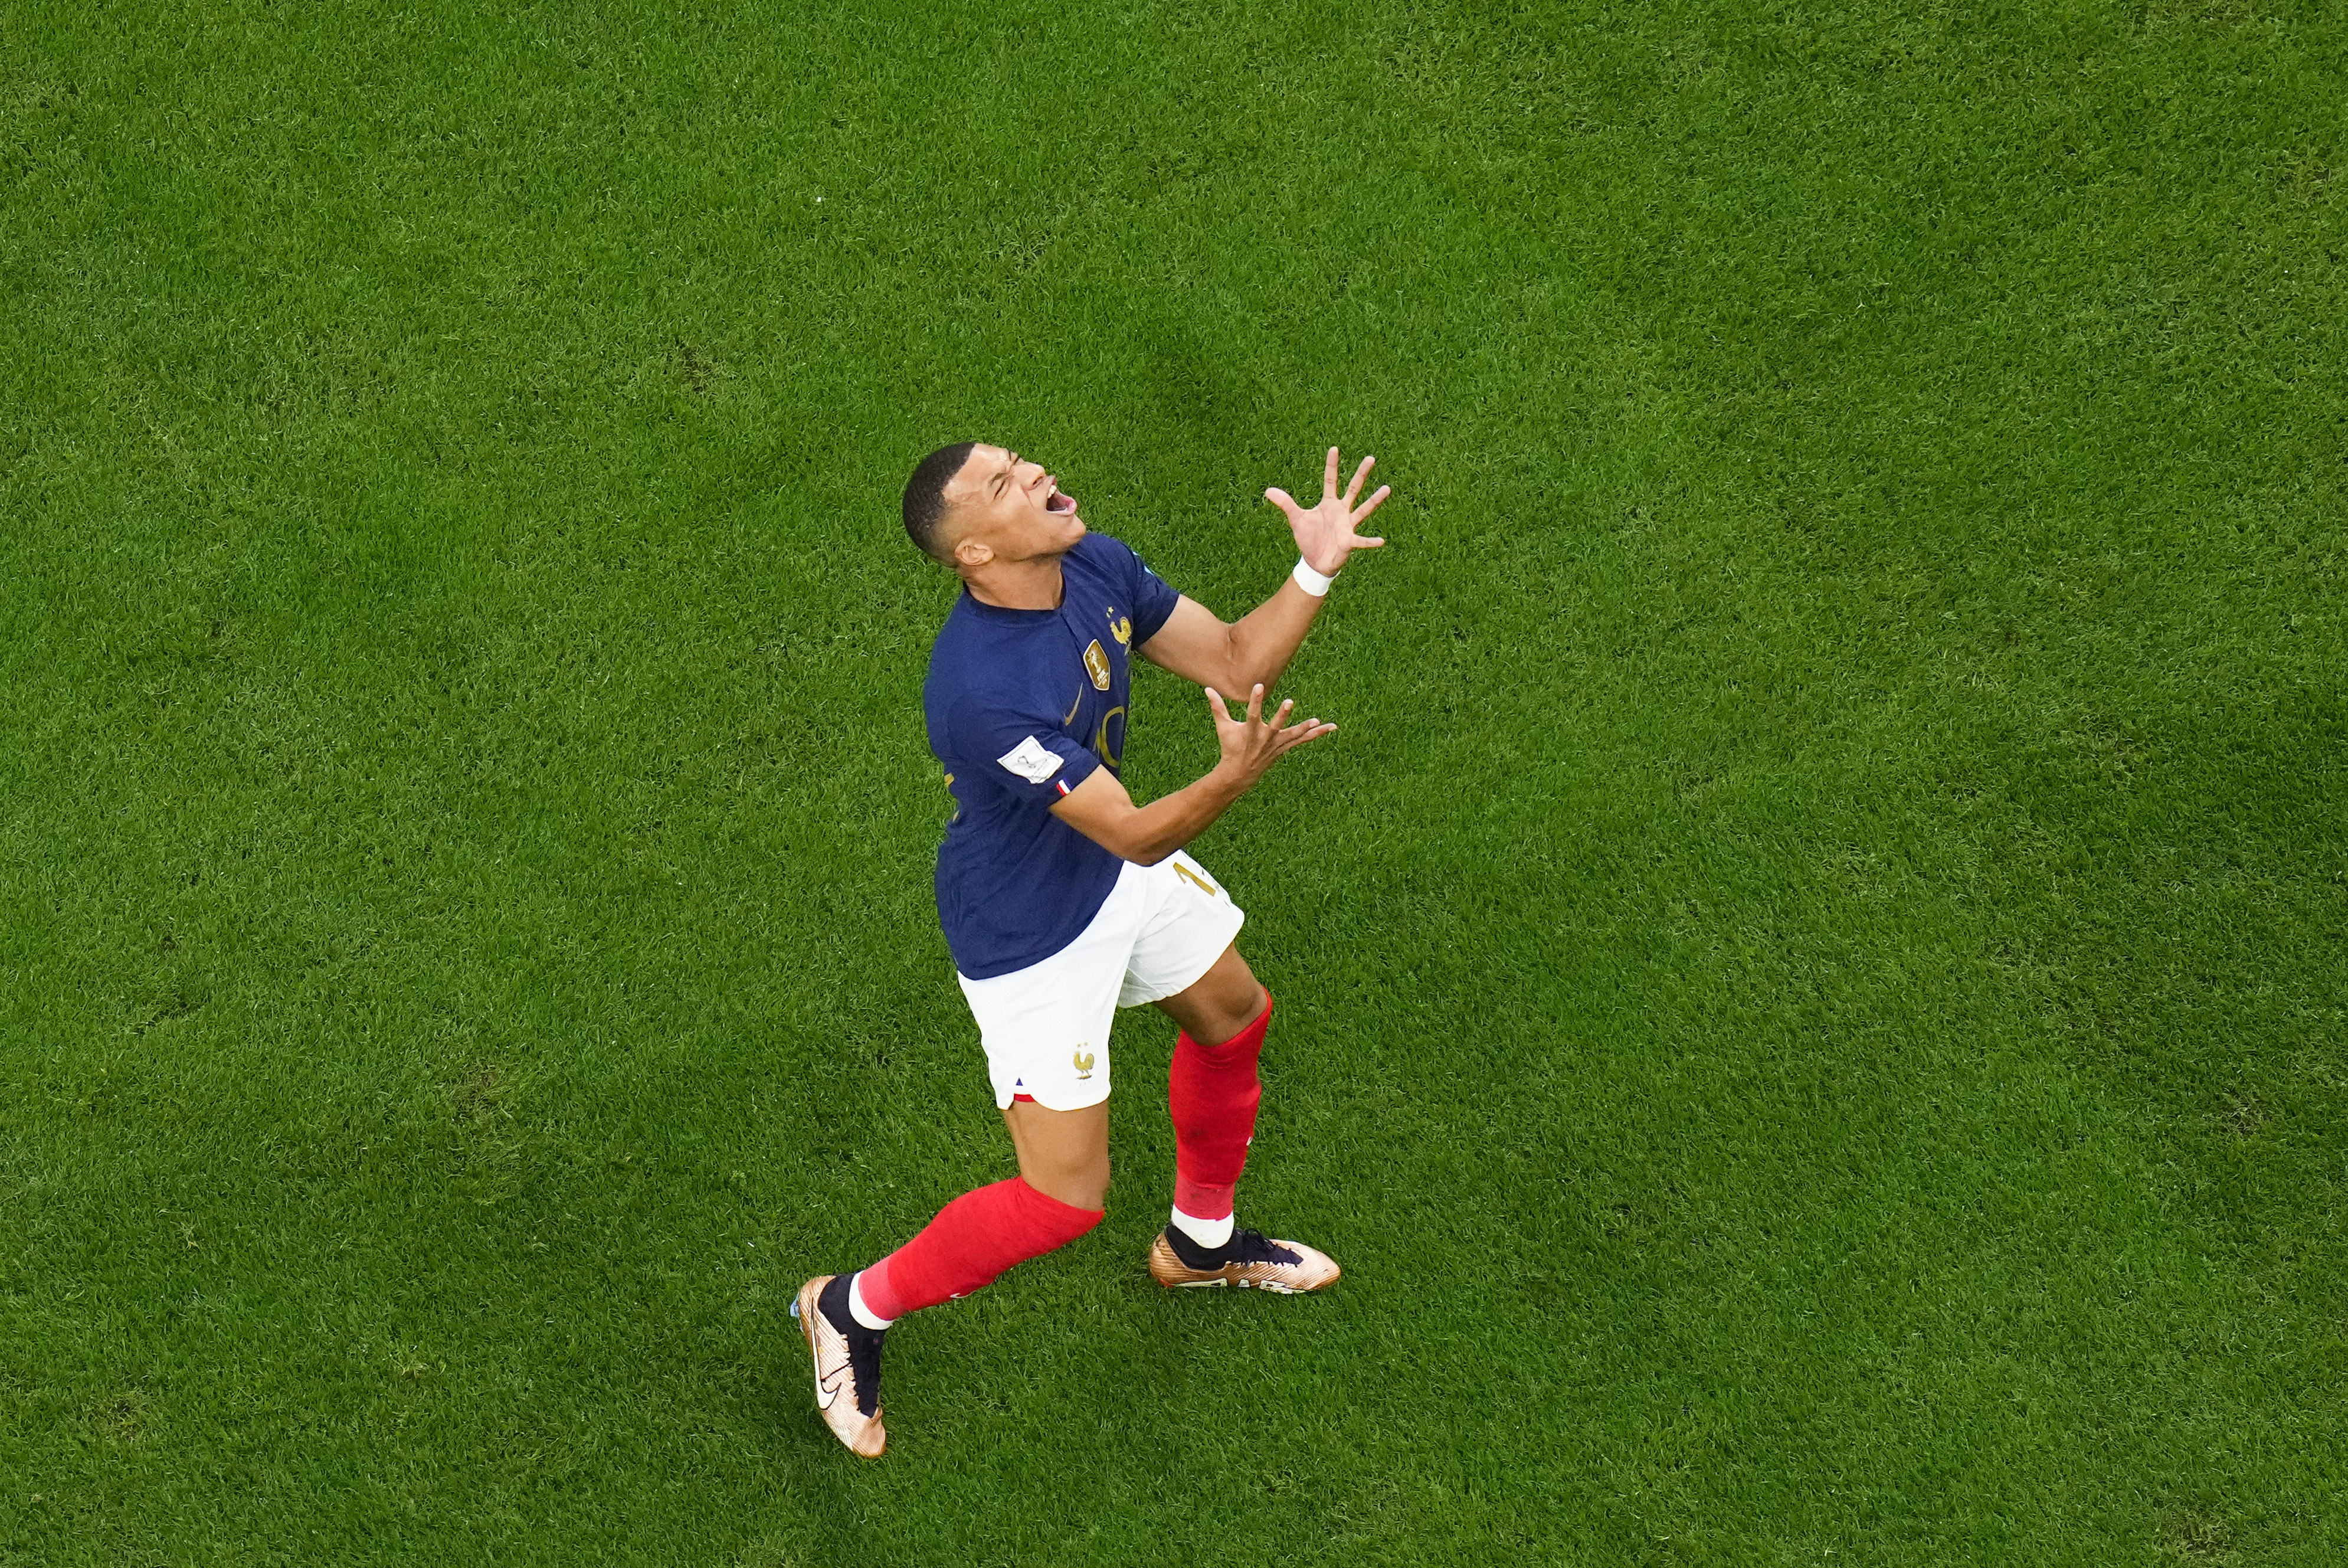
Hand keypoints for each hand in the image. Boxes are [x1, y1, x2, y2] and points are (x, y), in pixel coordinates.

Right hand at [1204, 683, 1335, 784]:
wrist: (1239, 774)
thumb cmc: (1230, 747)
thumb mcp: (1223, 728)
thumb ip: (1217, 707)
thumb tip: (1207, 688)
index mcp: (1250, 731)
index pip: (1252, 713)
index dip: (1255, 700)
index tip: (1259, 686)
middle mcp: (1265, 738)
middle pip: (1275, 725)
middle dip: (1282, 715)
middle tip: (1289, 702)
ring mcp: (1277, 745)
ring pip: (1293, 735)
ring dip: (1305, 728)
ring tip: (1317, 721)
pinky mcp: (1285, 748)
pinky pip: (1303, 740)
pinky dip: (1316, 734)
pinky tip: (1331, 727)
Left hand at [1265, 447, 1391, 576]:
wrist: (1314, 560)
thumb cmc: (1309, 538)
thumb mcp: (1296, 519)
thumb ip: (1285, 504)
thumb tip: (1268, 491)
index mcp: (1329, 503)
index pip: (1331, 480)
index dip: (1331, 465)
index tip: (1334, 448)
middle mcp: (1342, 510)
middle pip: (1353, 488)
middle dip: (1361, 474)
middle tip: (1370, 458)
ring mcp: (1348, 525)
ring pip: (1363, 510)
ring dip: (1374, 500)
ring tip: (1387, 488)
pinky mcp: (1349, 541)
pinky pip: (1362, 541)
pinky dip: (1370, 541)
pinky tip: (1381, 541)